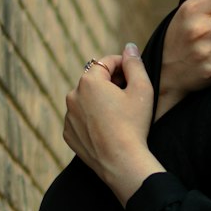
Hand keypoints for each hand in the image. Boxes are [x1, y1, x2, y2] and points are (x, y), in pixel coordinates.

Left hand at [64, 45, 164, 204]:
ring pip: (86, 100)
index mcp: (89, 81)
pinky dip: (92, 119)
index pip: (106, 62)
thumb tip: (129, 48)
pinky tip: (108, 129)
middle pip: (95, 80)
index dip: (123, 65)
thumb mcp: (142, 89)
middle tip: (130, 97)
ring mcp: (68, 116)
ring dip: (100, 101)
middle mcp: (72, 95)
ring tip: (119, 116)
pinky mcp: (68, 133)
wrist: (122, 162)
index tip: (135, 75)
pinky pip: (80, 119)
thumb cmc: (134, 125)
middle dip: (111, 84)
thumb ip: (135, 64)